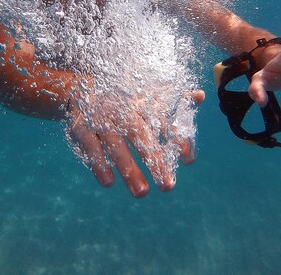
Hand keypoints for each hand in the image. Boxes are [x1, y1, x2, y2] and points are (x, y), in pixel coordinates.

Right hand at [66, 90, 204, 197]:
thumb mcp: (146, 95)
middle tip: (168, 186)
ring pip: (116, 145)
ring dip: (129, 169)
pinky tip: (109, 182)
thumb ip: (174, 99)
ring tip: (142, 193)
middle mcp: (123, 111)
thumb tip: (201, 95)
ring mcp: (102, 119)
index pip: (162, 121)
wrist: (79, 88)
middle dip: (154, 160)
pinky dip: (98, 163)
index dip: (176, 139)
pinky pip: (91, 146)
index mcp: (141, 103)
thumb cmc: (121, 97)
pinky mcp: (82, 127)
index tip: (188, 160)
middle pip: (140, 136)